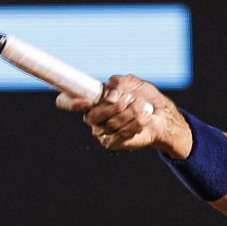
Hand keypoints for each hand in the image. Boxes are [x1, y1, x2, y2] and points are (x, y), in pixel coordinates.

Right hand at [55, 75, 187, 154]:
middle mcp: (91, 116)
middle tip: (131, 99)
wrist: (160, 114)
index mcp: (91, 99)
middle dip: (116, 106)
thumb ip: (118, 83)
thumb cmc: (143, 97)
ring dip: (131, 113)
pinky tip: (143, 120)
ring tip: (142, 107)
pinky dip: (135, 125)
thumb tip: (109, 96)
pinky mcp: (112, 143)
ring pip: (110, 124)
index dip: (70, 102)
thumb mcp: (132, 83)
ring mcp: (100, 131)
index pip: (65, 101)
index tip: (87, 101)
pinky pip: (120, 134)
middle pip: (92, 115)